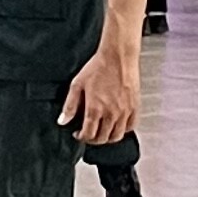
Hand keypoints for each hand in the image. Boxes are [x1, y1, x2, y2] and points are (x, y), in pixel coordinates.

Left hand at [60, 31, 139, 146]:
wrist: (118, 57)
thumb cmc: (98, 67)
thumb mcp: (77, 84)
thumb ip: (69, 105)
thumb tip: (62, 121)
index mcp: (95, 109)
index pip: (88, 134)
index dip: (81, 137)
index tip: (78, 134)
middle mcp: (111, 113)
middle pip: (102, 138)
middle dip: (93, 139)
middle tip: (88, 134)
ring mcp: (124, 111)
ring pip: (117, 136)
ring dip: (108, 138)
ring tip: (102, 132)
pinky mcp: (135, 107)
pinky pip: (131, 126)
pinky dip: (123, 130)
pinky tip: (117, 125)